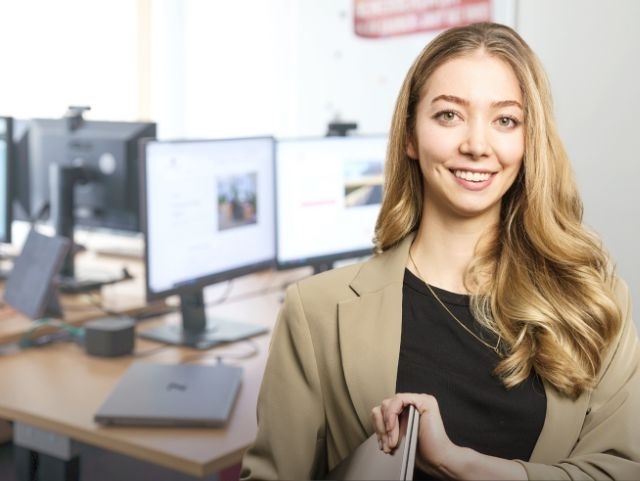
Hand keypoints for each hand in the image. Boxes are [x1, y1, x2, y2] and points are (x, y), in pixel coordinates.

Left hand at [371, 393, 527, 479]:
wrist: (438, 460)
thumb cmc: (421, 452)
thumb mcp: (397, 436)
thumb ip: (388, 426)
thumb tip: (375, 420)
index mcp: (406, 411)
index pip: (383, 411)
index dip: (378, 427)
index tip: (382, 444)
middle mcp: (412, 403)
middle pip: (383, 407)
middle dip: (381, 428)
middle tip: (387, 445)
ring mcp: (419, 400)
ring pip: (388, 404)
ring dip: (387, 426)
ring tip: (392, 442)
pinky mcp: (424, 401)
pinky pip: (399, 400)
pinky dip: (392, 415)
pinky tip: (393, 430)